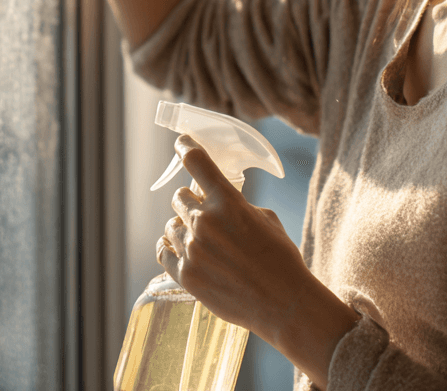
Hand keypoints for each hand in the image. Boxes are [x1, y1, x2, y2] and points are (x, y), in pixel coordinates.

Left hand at [156, 136, 357, 387]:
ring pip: (170, 224)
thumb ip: (236, 205)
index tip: (181, 143)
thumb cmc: (280, 257)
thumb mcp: (264, 218)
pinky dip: (170, 248)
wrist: (283, 303)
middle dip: (191, 202)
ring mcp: (192, 249)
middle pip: (179, 197)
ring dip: (182, 227)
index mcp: (227, 200)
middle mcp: (204, 221)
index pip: (196, 161)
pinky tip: (179, 249)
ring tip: (200, 239)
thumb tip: (220, 203)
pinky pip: (163, 251)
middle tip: (204, 213)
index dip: (185, 147)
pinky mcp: (185, 275)